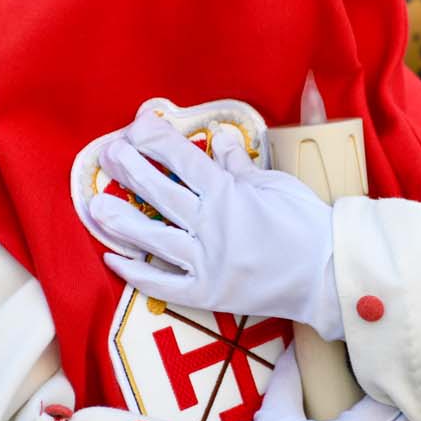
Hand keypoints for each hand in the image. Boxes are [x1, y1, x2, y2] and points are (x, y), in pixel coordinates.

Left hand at [89, 111, 344, 338]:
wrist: (327, 274)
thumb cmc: (306, 224)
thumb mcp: (274, 185)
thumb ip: (237, 165)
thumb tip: (216, 136)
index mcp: (228, 193)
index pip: (182, 159)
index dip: (155, 140)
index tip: (136, 126)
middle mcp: (211, 226)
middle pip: (160, 193)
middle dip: (130, 171)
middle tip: (106, 156)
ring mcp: (206, 262)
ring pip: (153, 238)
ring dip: (121, 222)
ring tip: (93, 208)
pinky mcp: (206, 293)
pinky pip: (163, 284)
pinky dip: (136, 273)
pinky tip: (113, 259)